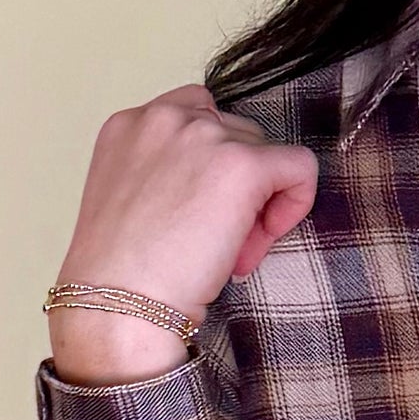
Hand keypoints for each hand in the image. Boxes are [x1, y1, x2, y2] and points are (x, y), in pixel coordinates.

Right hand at [50, 84, 319, 379]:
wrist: (118, 304)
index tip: (202, 208)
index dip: (212, 164)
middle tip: (219, 242)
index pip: (198, 116)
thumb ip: (167, 171)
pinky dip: (295, 202)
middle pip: (237, 136)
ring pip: (267, 154)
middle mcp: (165, 117)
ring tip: (230, 251)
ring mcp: (205, 135)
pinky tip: (263, 240)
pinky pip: (300, 167)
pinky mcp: (242, 163)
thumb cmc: (121, 272)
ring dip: (259, 202)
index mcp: (130, 124)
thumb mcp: (131, 198)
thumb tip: (220, 186)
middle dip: (238, 188)